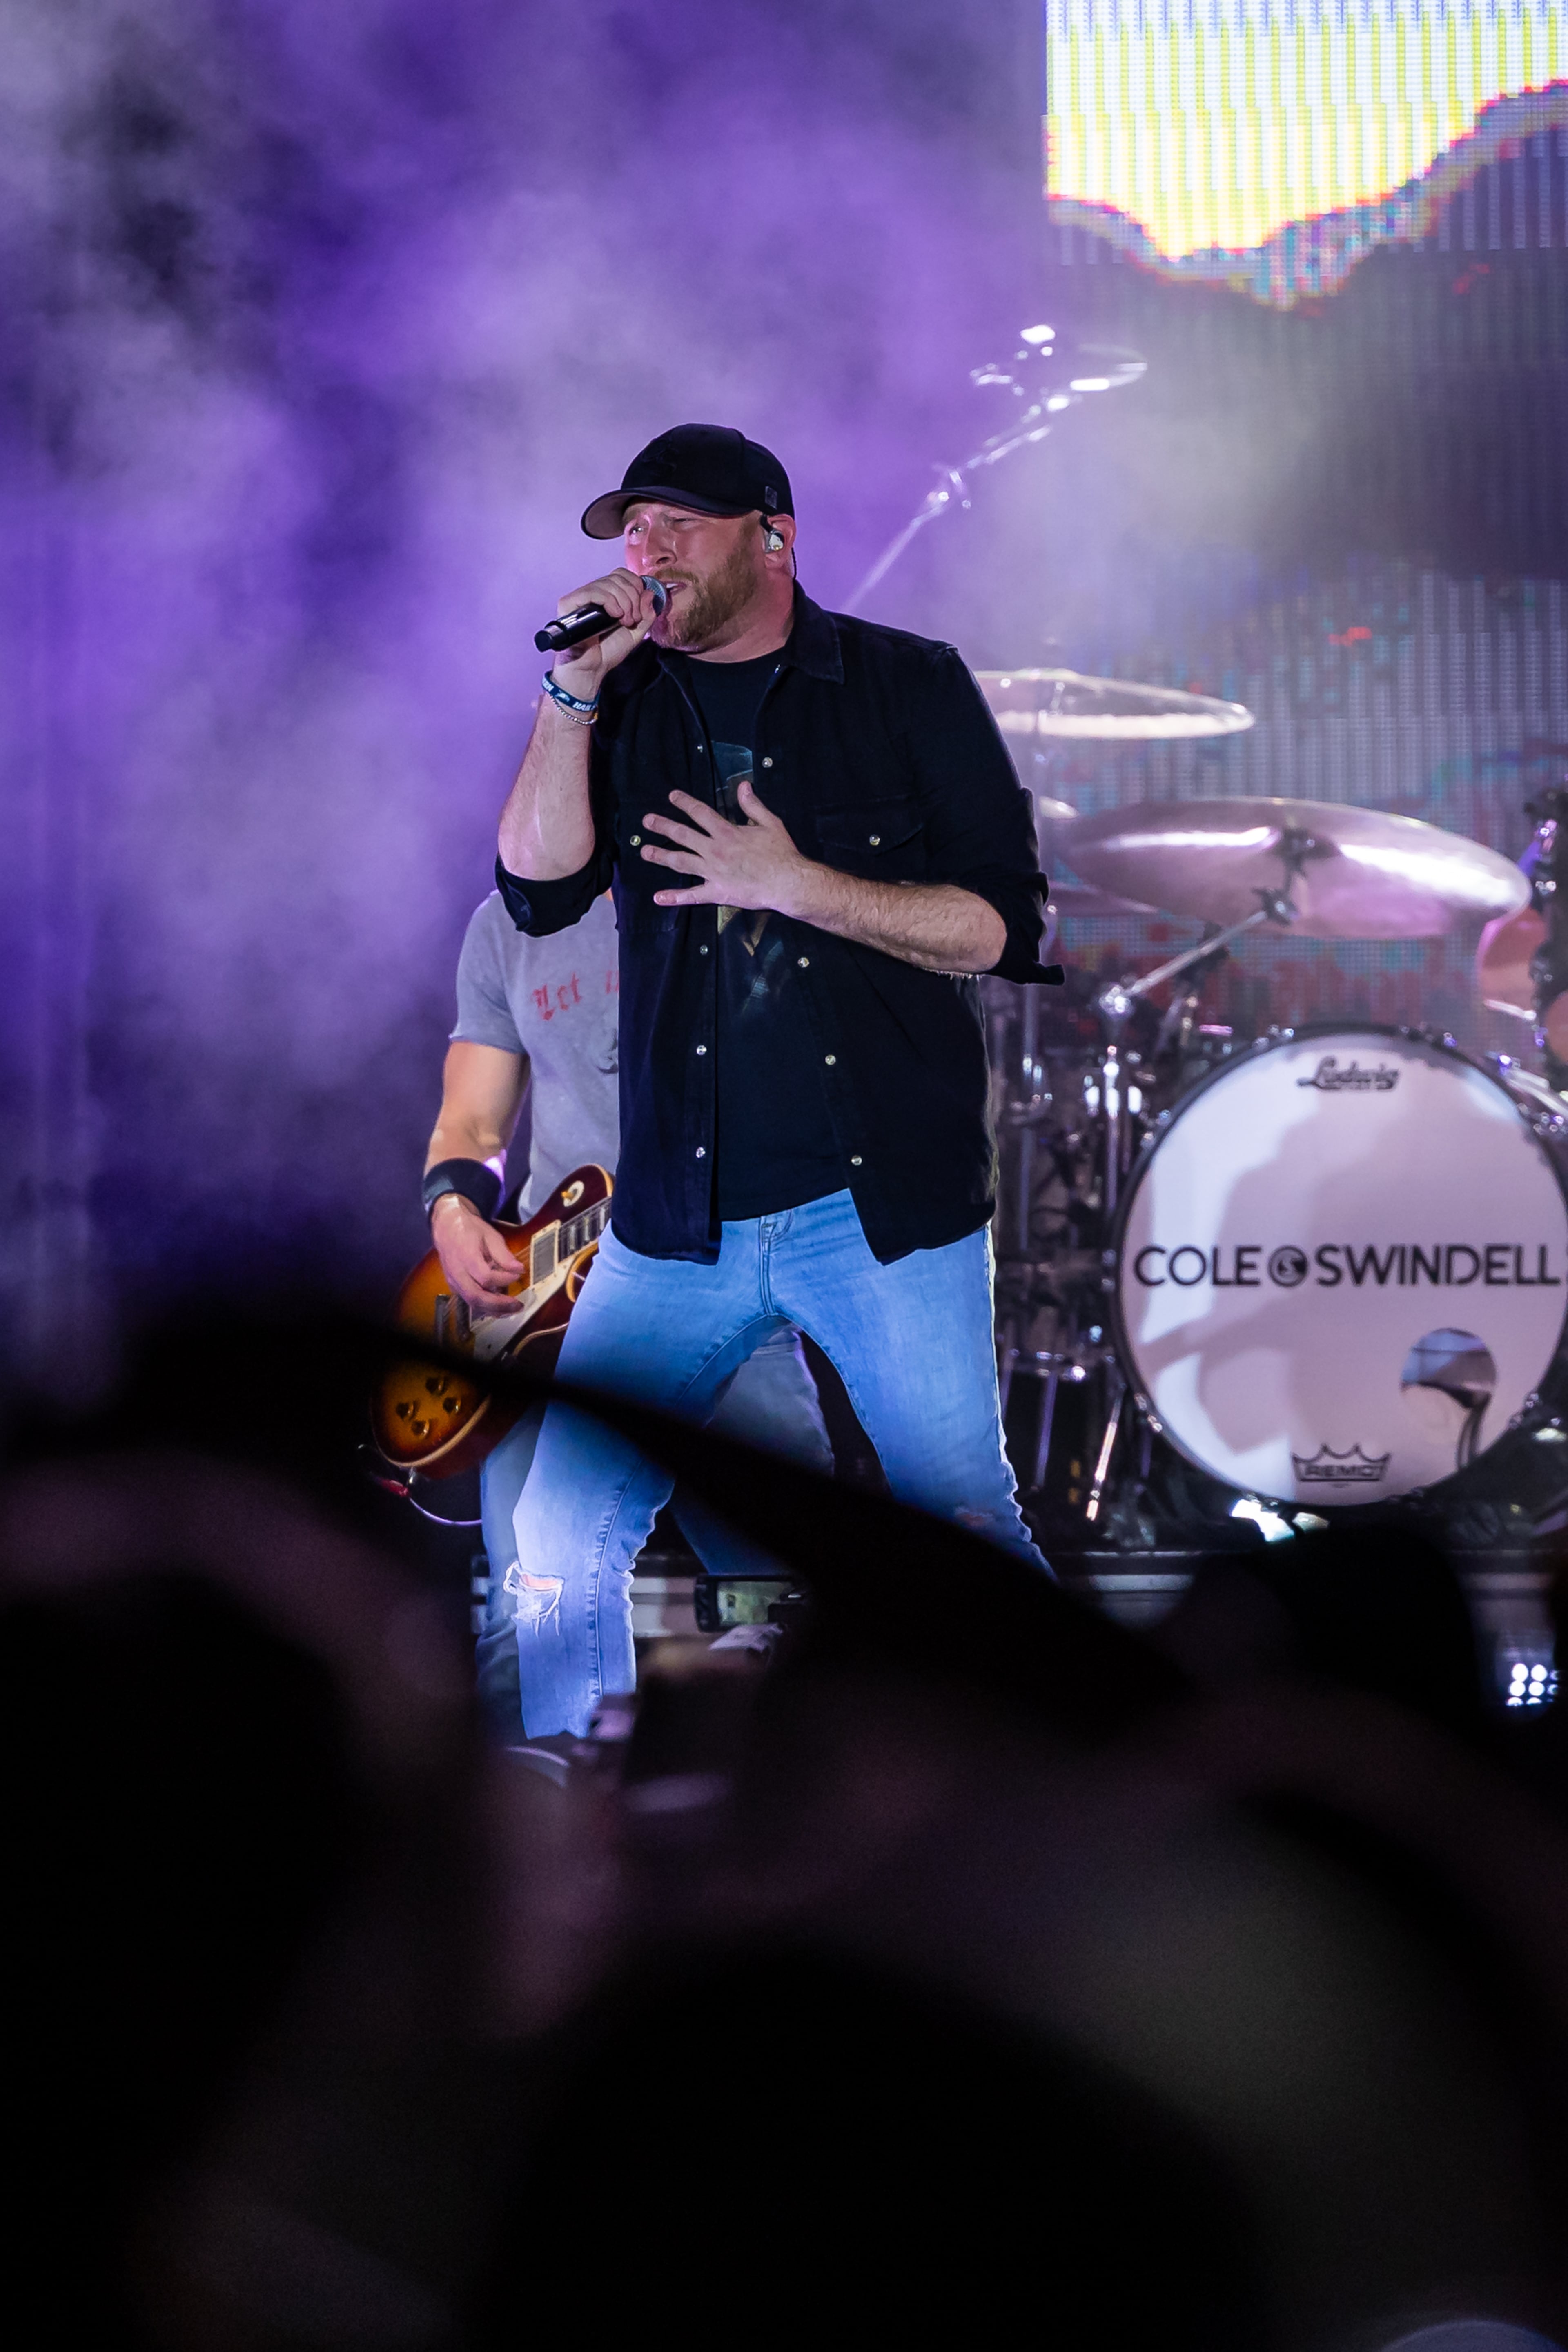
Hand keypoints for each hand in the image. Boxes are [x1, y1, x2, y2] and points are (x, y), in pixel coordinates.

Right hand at [429, 1195, 523, 1315]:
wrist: (447, 1226)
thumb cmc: (469, 1229)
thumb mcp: (490, 1235)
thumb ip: (504, 1254)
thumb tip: (519, 1269)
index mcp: (466, 1256)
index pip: (486, 1277)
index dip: (504, 1279)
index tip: (518, 1274)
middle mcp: (457, 1272)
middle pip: (476, 1297)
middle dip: (499, 1305)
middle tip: (518, 1305)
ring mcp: (453, 1281)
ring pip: (472, 1302)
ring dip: (493, 1310)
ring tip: (511, 1309)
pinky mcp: (454, 1285)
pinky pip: (469, 1300)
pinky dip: (485, 1306)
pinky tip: (499, 1305)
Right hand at [546, 567, 663, 698]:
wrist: (591, 669)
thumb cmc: (608, 652)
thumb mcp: (636, 633)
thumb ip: (646, 614)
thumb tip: (650, 592)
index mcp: (608, 596)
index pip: (622, 574)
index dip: (635, 585)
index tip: (640, 607)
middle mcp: (593, 593)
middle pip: (617, 577)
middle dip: (633, 597)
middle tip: (633, 619)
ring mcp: (581, 597)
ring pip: (608, 583)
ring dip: (624, 602)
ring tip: (625, 622)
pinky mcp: (569, 603)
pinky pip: (593, 591)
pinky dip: (610, 601)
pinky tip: (615, 616)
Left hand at [640, 780, 810, 911]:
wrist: (787, 882)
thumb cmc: (781, 853)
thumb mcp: (770, 823)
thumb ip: (753, 805)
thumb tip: (743, 785)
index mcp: (727, 832)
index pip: (700, 812)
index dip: (684, 802)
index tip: (672, 796)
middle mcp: (715, 850)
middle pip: (683, 835)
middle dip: (663, 826)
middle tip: (646, 820)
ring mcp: (713, 872)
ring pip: (681, 862)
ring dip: (661, 856)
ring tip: (644, 851)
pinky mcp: (717, 892)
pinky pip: (692, 896)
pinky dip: (674, 898)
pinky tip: (658, 898)